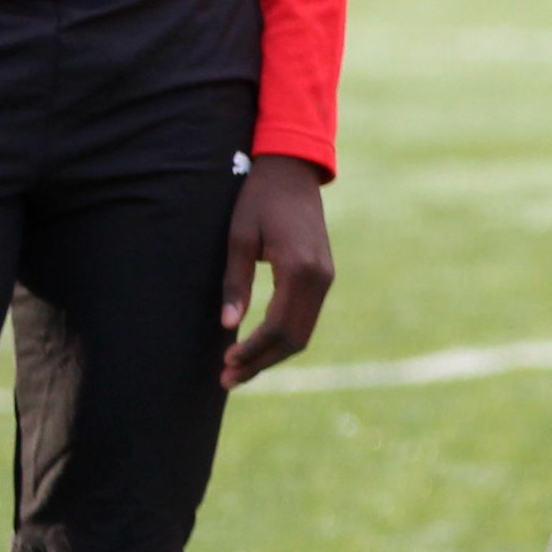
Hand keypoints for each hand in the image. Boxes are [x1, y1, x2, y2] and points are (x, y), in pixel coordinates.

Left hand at [221, 155, 334, 386]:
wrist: (293, 170)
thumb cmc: (259, 200)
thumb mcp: (239, 238)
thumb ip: (235, 283)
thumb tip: (228, 326)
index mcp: (299, 269)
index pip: (278, 326)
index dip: (252, 350)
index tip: (226, 363)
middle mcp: (320, 277)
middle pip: (295, 337)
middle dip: (262, 362)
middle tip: (228, 380)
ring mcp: (326, 277)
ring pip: (303, 331)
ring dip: (273, 354)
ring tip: (240, 370)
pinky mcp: (323, 274)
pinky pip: (306, 316)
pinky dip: (284, 336)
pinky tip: (259, 344)